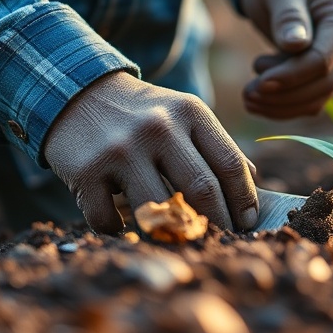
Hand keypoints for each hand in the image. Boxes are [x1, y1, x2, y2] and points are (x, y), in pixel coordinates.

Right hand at [42, 71, 257, 233]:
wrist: (79, 92)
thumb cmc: (145, 113)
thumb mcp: (185, 114)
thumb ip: (217, 146)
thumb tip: (253, 184)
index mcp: (190, 113)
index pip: (230, 164)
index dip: (244, 200)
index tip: (248, 223)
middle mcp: (158, 128)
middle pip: (202, 191)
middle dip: (217, 224)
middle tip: (220, 240)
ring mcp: (121, 149)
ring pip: (159, 211)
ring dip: (170, 233)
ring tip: (177, 238)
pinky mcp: (87, 171)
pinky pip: (110, 219)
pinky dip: (119, 230)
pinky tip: (124, 224)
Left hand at [239, 0, 332, 118]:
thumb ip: (289, 17)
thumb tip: (295, 45)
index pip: (322, 59)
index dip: (292, 75)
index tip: (260, 82)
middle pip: (324, 83)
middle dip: (284, 93)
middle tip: (247, 93)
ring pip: (318, 98)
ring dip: (281, 105)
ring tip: (247, 97)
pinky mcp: (327, 77)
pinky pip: (310, 102)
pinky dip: (283, 107)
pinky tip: (257, 102)